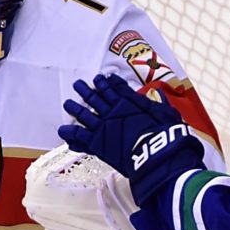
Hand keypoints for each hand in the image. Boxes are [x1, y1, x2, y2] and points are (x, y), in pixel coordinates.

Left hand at [59, 74, 203, 203]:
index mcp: (129, 103)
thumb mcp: (167, 114)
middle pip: (95, 97)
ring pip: (83, 113)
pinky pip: (79, 136)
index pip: (116, 89)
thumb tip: (159, 93)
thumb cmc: (165, 133)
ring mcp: (102, 126)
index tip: (103, 78)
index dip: (108, 83)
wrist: (155, 152)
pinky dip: (70, 135)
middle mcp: (113, 111)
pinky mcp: (96, 142)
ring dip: (75, 108)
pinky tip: (63, 132)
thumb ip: (160, 103)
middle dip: (86, 91)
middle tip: (79, 85)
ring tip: (68, 103)